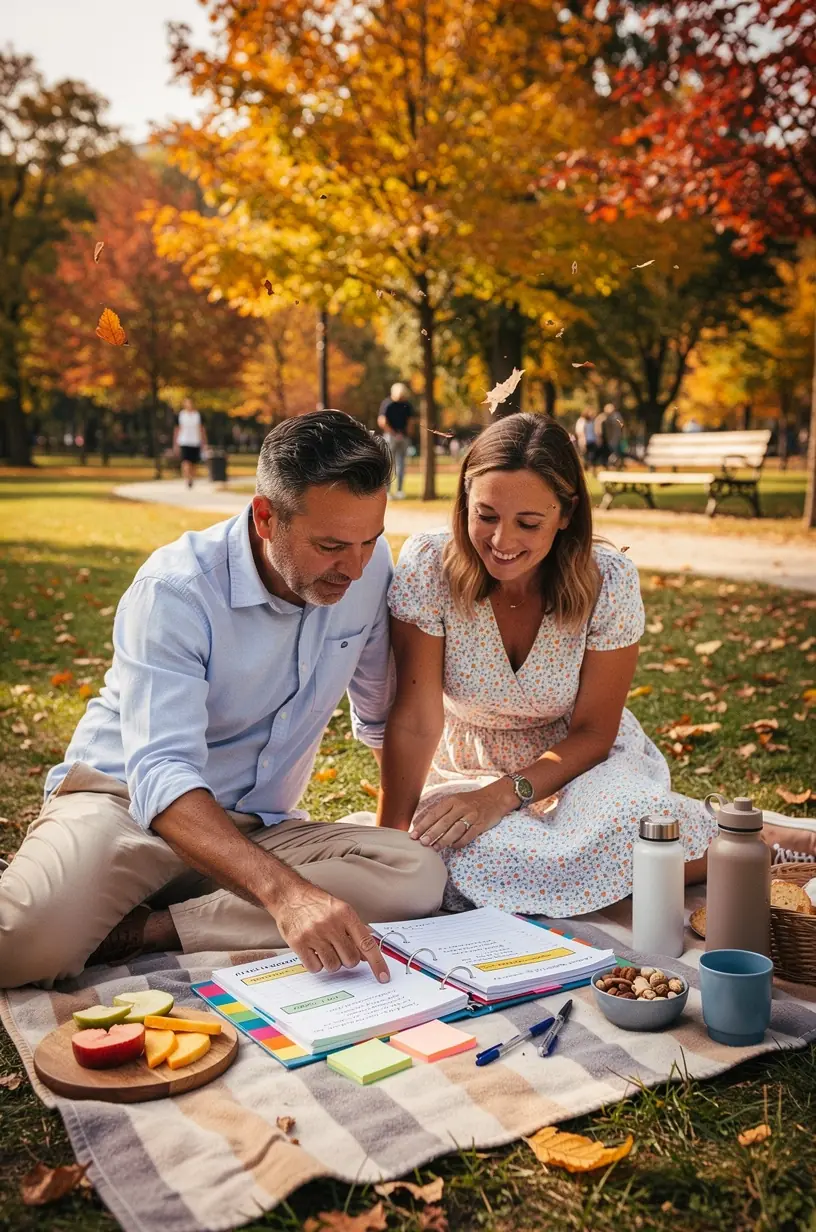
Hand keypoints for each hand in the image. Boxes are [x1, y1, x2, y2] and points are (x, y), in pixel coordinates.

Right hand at [273, 877, 389, 982]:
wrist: (289, 895)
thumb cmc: (316, 903)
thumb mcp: (340, 909)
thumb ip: (355, 930)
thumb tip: (369, 953)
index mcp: (345, 914)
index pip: (367, 943)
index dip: (377, 963)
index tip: (383, 976)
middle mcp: (331, 924)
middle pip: (350, 959)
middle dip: (347, 959)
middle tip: (338, 949)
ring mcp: (314, 934)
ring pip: (333, 966)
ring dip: (331, 962)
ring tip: (323, 948)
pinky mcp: (298, 943)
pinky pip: (315, 968)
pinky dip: (316, 964)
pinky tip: (312, 951)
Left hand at [411, 784, 510, 850]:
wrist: (495, 798)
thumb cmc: (470, 801)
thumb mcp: (454, 800)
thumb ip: (439, 810)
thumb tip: (419, 822)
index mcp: (452, 800)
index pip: (434, 813)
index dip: (423, 824)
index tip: (414, 835)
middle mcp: (461, 807)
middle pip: (443, 822)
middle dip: (431, 833)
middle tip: (422, 843)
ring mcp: (472, 815)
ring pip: (455, 830)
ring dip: (444, 840)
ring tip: (435, 848)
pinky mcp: (481, 824)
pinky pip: (469, 835)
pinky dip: (460, 842)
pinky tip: (453, 847)